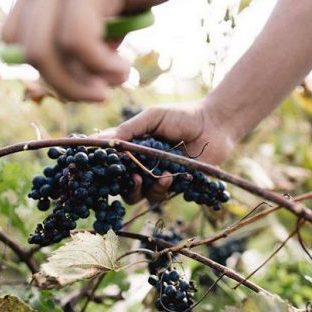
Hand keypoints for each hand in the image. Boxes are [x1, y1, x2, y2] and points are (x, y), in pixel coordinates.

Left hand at [2, 0, 222, 101]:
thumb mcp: (119, 8)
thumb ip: (96, 33)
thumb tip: (84, 72)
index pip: (16, 32)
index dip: (45, 67)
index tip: (84, 80)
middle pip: (22, 47)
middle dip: (61, 84)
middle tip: (99, 94)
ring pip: (42, 50)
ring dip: (78, 84)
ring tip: (116, 82)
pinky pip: (77, 42)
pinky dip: (100, 67)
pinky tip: (124, 69)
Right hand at [96, 101, 235, 202]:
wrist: (214, 125)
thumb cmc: (183, 116)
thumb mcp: (152, 117)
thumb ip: (128, 130)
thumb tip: (99, 140)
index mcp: (132, 146)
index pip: (110, 160)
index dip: (101, 166)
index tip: (96, 168)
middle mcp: (141, 163)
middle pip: (120, 184)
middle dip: (120, 185)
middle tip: (130, 177)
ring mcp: (157, 176)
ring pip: (138, 194)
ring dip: (141, 188)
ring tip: (150, 176)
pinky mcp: (174, 185)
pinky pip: (160, 195)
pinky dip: (161, 187)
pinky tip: (168, 176)